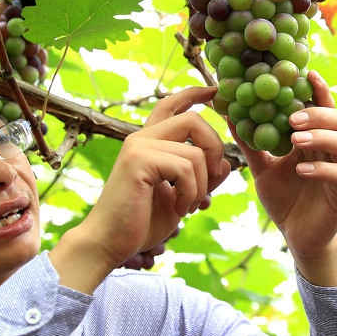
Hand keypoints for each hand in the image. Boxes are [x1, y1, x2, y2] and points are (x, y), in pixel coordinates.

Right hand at [50, 87, 230, 293]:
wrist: (109, 244)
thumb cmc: (142, 222)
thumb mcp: (183, 197)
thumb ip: (203, 179)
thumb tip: (227, 162)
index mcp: (150, 142)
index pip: (172, 106)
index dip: (195, 94)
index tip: (215, 92)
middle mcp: (142, 138)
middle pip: (193, 120)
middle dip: (214, 149)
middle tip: (211, 179)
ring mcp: (138, 146)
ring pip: (195, 152)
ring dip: (202, 185)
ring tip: (188, 206)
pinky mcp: (138, 161)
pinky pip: (185, 168)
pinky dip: (191, 193)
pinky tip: (180, 209)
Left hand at [236, 71, 336, 285]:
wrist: (297, 238)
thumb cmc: (285, 200)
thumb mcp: (263, 169)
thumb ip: (251, 144)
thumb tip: (229, 114)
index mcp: (317, 142)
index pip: (323, 110)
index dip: (319, 91)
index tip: (307, 73)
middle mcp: (333, 153)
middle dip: (318, 113)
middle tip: (293, 116)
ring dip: (322, 137)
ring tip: (296, 139)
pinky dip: (321, 169)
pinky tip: (300, 170)